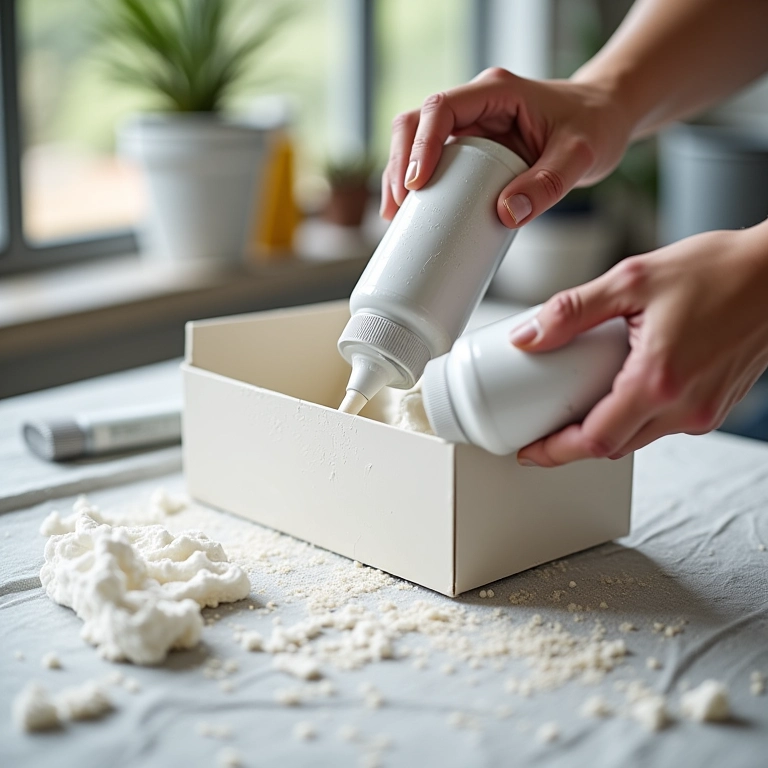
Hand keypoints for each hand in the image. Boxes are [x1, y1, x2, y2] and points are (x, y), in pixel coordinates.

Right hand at [380, 67, 631, 226]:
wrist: (604, 121)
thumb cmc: (595, 127)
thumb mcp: (580, 156)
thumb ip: (548, 184)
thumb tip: (506, 215)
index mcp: (496, 92)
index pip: (441, 108)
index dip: (421, 144)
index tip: (416, 183)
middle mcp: (476, 105)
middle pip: (415, 123)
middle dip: (398, 163)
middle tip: (397, 207)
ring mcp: (470, 127)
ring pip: (416, 142)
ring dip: (399, 176)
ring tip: (395, 216)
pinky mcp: (472, 149)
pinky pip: (433, 162)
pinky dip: (416, 186)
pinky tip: (409, 213)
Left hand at [511, 225, 767, 466]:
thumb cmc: (719, 271)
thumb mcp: (632, 279)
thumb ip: (572, 310)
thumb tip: (528, 337)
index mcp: (658, 381)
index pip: (594, 439)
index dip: (555, 452)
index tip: (529, 451)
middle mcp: (685, 407)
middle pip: (613, 446)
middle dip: (573, 443)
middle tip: (544, 428)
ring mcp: (704, 411)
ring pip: (638, 438)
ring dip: (605, 429)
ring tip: (577, 404)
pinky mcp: (715, 405)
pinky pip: (664, 425)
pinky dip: (635, 416)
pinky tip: (622, 388)